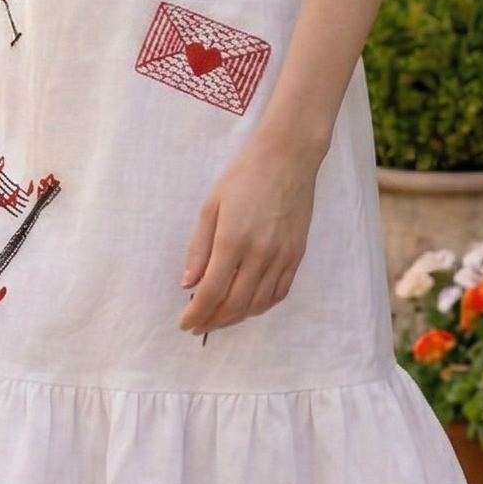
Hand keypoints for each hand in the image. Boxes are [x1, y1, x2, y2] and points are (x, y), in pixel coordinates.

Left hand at [180, 132, 321, 332]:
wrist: (288, 157)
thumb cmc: (244, 175)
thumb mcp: (210, 205)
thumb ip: (199, 247)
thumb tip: (188, 282)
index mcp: (232, 239)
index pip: (211, 291)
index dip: (196, 313)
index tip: (185, 323)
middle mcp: (259, 253)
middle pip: (234, 304)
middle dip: (213, 321)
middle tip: (199, 326)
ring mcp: (282, 256)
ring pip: (258, 304)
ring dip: (236, 318)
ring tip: (219, 319)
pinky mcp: (297, 255)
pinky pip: (279, 293)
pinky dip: (261, 306)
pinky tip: (248, 306)